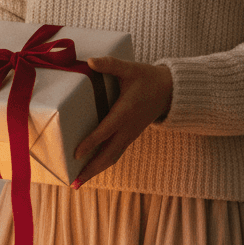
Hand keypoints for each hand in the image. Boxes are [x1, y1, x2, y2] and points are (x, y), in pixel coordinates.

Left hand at [72, 57, 172, 186]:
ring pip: (111, 158)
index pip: (105, 131)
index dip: (91, 142)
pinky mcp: (129, 138)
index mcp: (125, 112)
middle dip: (91, 169)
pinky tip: (89, 172)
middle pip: (107, 155)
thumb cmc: (148, 78)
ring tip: (77, 183)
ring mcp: (129, 136)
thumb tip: (90, 61)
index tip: (76, 154)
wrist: (169, 91)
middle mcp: (127, 129)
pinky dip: (102, 165)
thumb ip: (111, 65)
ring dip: (95, 171)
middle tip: (74, 183)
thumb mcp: (130, 68)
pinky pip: (114, 155)